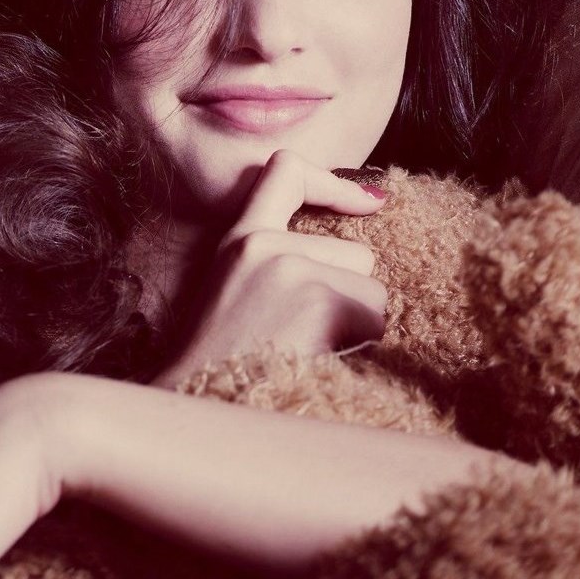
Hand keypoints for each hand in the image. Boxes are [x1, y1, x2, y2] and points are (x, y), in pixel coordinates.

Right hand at [152, 150, 387, 389]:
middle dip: (347, 294)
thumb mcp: (236, 291)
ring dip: (354, 323)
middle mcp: (261, 243)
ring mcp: (289, 268)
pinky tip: (317, 358)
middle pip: (355, 251)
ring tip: (305, 347)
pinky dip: (359, 345)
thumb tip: (354, 247)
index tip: (369, 204)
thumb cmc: (225, 362)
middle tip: (300, 332)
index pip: (286, 171)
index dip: (335, 182)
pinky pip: (375, 318)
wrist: (204, 407)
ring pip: (371, 288)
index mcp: (238, 238)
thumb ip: (274, 260)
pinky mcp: (318, 299)